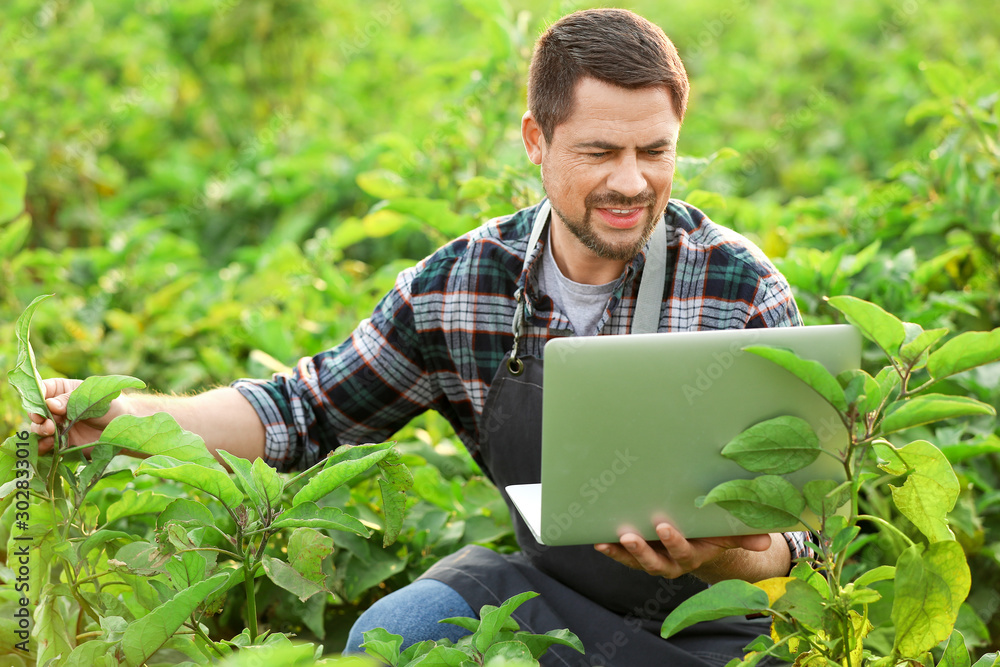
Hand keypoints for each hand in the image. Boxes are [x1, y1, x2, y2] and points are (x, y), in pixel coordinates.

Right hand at [28, 378, 125, 454]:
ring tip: (52, 432)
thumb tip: (49, 404)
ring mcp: (56, 426)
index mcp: (61, 390)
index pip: (41, 390)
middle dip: (38, 417)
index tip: (41, 406)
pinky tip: (50, 445)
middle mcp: (54, 409)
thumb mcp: (92, 399)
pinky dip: (42, 446)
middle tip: (50, 424)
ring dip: (40, 431)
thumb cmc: (110, 407)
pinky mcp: (60, 443)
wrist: (123, 429)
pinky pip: (44, 446)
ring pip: (37, 428)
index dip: (37, 397)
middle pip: (36, 411)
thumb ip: (70, 401)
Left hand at [594, 522, 771, 580]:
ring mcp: (652, 559)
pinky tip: (597, 540)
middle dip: (642, 550)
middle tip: (630, 535)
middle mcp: (670, 562)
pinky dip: (610, 549)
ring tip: (609, 538)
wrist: (698, 539)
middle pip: (655, 562)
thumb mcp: (727, 533)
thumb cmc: (712, 533)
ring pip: (635, 561)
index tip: (664, 526)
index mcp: (693, 556)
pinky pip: (622, 555)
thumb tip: (765, 539)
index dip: (673, 542)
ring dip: (621, 551)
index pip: (682, 552)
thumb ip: (743, 535)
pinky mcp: (637, 554)